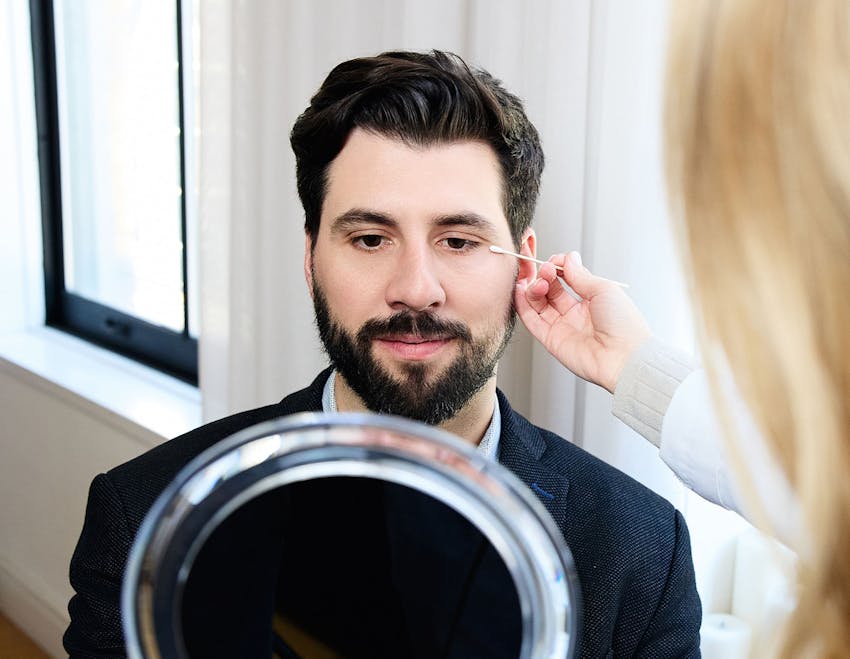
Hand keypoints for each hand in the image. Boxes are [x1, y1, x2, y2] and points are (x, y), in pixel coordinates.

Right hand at [515, 251, 650, 392]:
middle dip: (545, 276)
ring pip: (539, 303)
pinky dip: (523, 305)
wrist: (624, 357)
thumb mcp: (603, 289)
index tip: (555, 261)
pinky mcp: (551, 340)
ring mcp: (562, 326)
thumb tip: (568, 258)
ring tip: (539, 281)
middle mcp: (575, 314)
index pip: (567, 279)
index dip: (558, 268)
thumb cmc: (624, 325)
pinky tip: (520, 291)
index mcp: (591, 301)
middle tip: (546, 270)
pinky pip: (532, 321)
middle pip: (551, 290)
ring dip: (534, 288)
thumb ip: (580, 275)